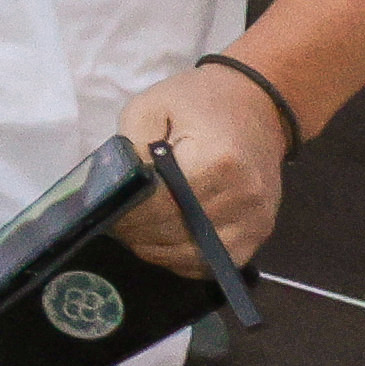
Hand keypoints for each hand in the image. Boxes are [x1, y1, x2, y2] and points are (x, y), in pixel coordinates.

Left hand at [105, 58, 293, 274]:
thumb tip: (118, 190)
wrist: (258, 105)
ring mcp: (254, 222)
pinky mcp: (258, 236)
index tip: (106, 209)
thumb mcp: (151, 107)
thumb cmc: (199, 101)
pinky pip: (211, 264)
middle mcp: (241, 199)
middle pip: (174, 234)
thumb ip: (131, 148)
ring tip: (135, 228)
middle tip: (114, 221)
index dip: (126, 213)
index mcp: (216, 162)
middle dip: (136, 232)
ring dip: (156, 248)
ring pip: (190, 256)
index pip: (159, 206)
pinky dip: (181, 257)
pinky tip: (163, 238)